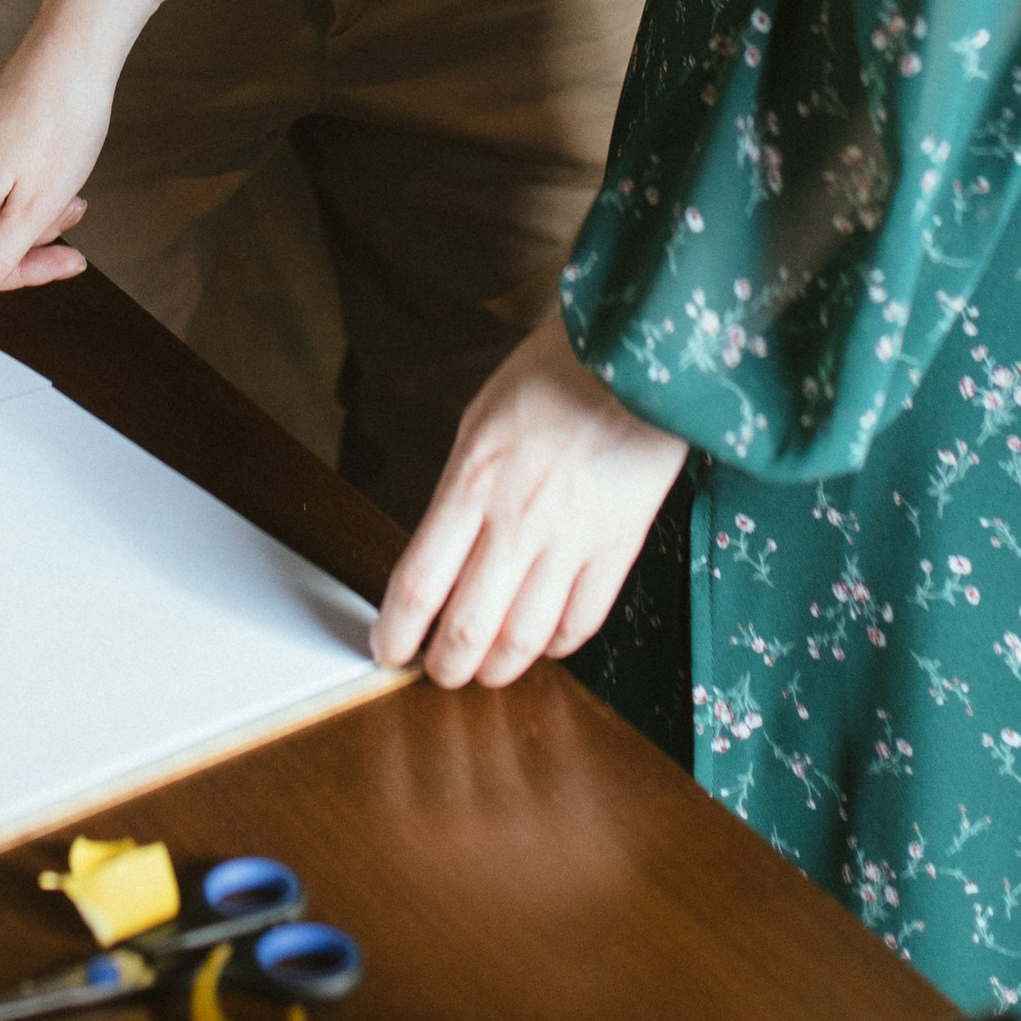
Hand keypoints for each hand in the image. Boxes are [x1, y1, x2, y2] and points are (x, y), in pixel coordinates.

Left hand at [373, 314, 685, 688]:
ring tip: (485, 670)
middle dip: (443, 668)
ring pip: (523, 642)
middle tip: (436, 672)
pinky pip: (581, 624)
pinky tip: (542, 642)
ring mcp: (572, 538)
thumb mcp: (478, 424)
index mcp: (471, 482)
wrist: (633, 349)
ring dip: (497, 670)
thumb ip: (458, 494)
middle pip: (467, 630)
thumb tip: (441, 560)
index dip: (396, 634)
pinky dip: (555, 647)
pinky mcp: (619, 547)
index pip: (418, 585)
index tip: (388, 650)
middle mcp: (517, 519)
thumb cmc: (550, 377)